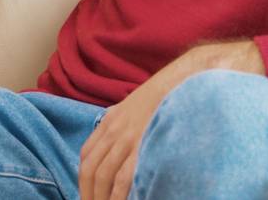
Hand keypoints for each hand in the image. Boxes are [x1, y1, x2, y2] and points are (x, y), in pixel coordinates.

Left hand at [78, 40, 264, 199]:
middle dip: (88, 194)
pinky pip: (123, 178)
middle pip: (91, 170)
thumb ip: (121, 124)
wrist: (183, 79)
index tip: (87, 194)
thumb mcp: (134, 107)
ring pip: (103, 176)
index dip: (83, 180)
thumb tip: (117, 144)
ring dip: (101, 198)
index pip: (86, 156)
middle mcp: (113, 130)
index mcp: (109, 121)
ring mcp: (127, 138)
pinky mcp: (142, 145)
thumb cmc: (164, 94)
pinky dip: (118, 195)